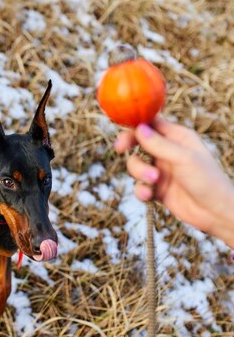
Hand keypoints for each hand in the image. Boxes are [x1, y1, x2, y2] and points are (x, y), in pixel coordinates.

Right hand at [114, 117, 233, 247]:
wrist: (215, 213)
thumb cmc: (207, 181)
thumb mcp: (184, 159)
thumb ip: (159, 144)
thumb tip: (139, 128)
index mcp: (178, 137)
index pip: (151, 123)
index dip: (135, 124)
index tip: (124, 128)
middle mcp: (167, 151)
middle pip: (138, 141)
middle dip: (129, 145)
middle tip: (120, 149)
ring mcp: (161, 170)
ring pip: (136, 164)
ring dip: (139, 172)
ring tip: (153, 180)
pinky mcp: (157, 189)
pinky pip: (139, 185)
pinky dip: (141, 190)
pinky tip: (150, 196)